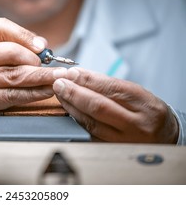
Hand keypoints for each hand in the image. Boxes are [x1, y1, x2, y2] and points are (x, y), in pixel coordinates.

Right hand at [0, 17, 59, 139]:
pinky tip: (46, 92)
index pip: (0, 27)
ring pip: (14, 75)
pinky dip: (33, 93)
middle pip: (11, 52)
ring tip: (58, 78)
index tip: (42, 46)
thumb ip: (14, 50)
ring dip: (41, 77)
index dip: (24, 34)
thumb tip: (42, 45)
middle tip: (52, 69)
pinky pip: (12, 94)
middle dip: (35, 60)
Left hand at [52, 67, 178, 142]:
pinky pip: (89, 134)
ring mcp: (124, 140)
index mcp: (144, 104)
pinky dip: (76, 120)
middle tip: (59, 83)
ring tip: (60, 94)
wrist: (163, 135)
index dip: (88, 80)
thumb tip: (78, 76)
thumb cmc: (145, 110)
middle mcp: (136, 124)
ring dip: (71, 106)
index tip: (71, 73)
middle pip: (99, 107)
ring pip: (91, 122)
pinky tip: (68, 110)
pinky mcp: (112, 149)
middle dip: (74, 93)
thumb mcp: (136, 92)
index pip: (111, 89)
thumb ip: (108, 85)